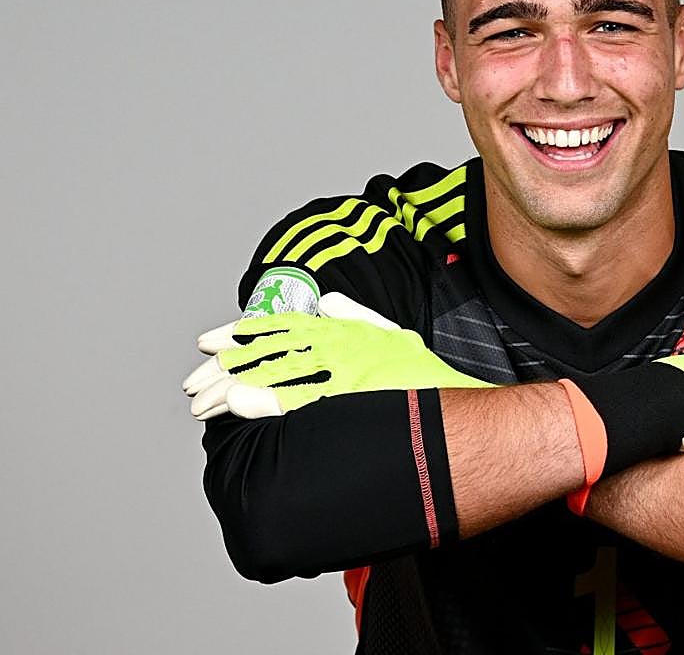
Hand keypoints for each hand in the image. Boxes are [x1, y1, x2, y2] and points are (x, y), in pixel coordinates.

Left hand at [183, 293, 493, 419]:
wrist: (458, 415)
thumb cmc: (428, 381)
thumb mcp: (394, 336)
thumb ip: (357, 315)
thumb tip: (326, 300)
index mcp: (345, 329)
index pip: (281, 324)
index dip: (241, 334)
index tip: (208, 344)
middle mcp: (339, 343)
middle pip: (267, 351)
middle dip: (225, 368)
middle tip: (194, 384)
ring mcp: (343, 369)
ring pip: (273, 372)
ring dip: (233, 387)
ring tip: (203, 402)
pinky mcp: (348, 397)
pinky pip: (296, 397)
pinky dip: (263, 401)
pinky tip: (236, 408)